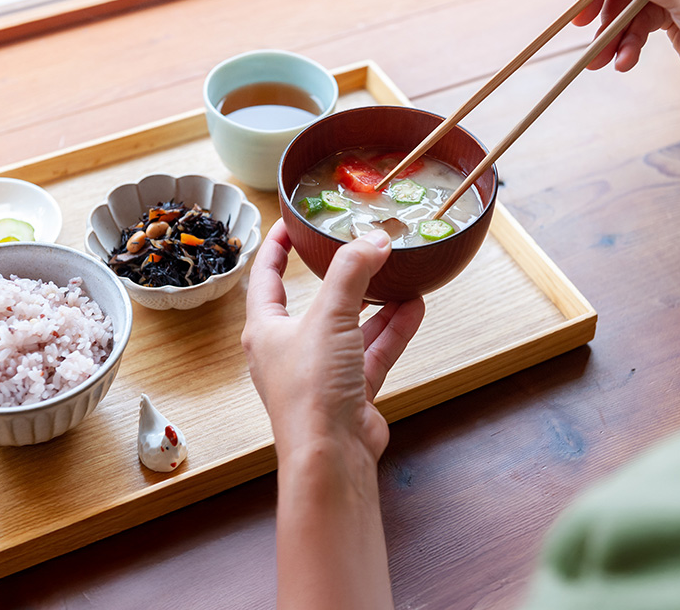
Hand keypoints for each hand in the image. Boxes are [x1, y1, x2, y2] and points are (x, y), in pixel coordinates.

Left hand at [241, 221, 423, 464]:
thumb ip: (352, 274)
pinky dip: (392, 330)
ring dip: (375, 302)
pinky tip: (414, 306)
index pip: (265, 276)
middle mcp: (289, 349)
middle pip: (315, 301)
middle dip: (339, 275)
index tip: (291, 223)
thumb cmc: (311, 392)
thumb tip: (373, 240)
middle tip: (357, 245)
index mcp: (265, 329)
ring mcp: (321, 372)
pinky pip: (373, 351)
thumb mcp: (329, 318)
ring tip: (399, 273)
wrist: (332, 456)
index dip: (277, 246)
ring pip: (350, 326)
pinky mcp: (350, 391)